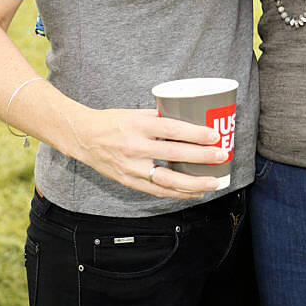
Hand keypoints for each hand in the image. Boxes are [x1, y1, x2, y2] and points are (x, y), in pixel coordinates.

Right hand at [66, 107, 228, 199]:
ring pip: (167, 179)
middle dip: (202, 157)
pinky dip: (177, 193)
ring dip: (193, 182)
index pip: (172, 129)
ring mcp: (131, 167)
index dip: (196, 134)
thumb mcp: (135, 113)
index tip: (215, 135)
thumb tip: (189, 119)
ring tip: (213, 182)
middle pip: (174, 154)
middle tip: (222, 156)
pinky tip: (194, 192)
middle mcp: (135, 147)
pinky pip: (157, 190)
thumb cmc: (112, 122)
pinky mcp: (128, 181)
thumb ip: (160, 117)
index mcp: (138, 125)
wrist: (83, 138)